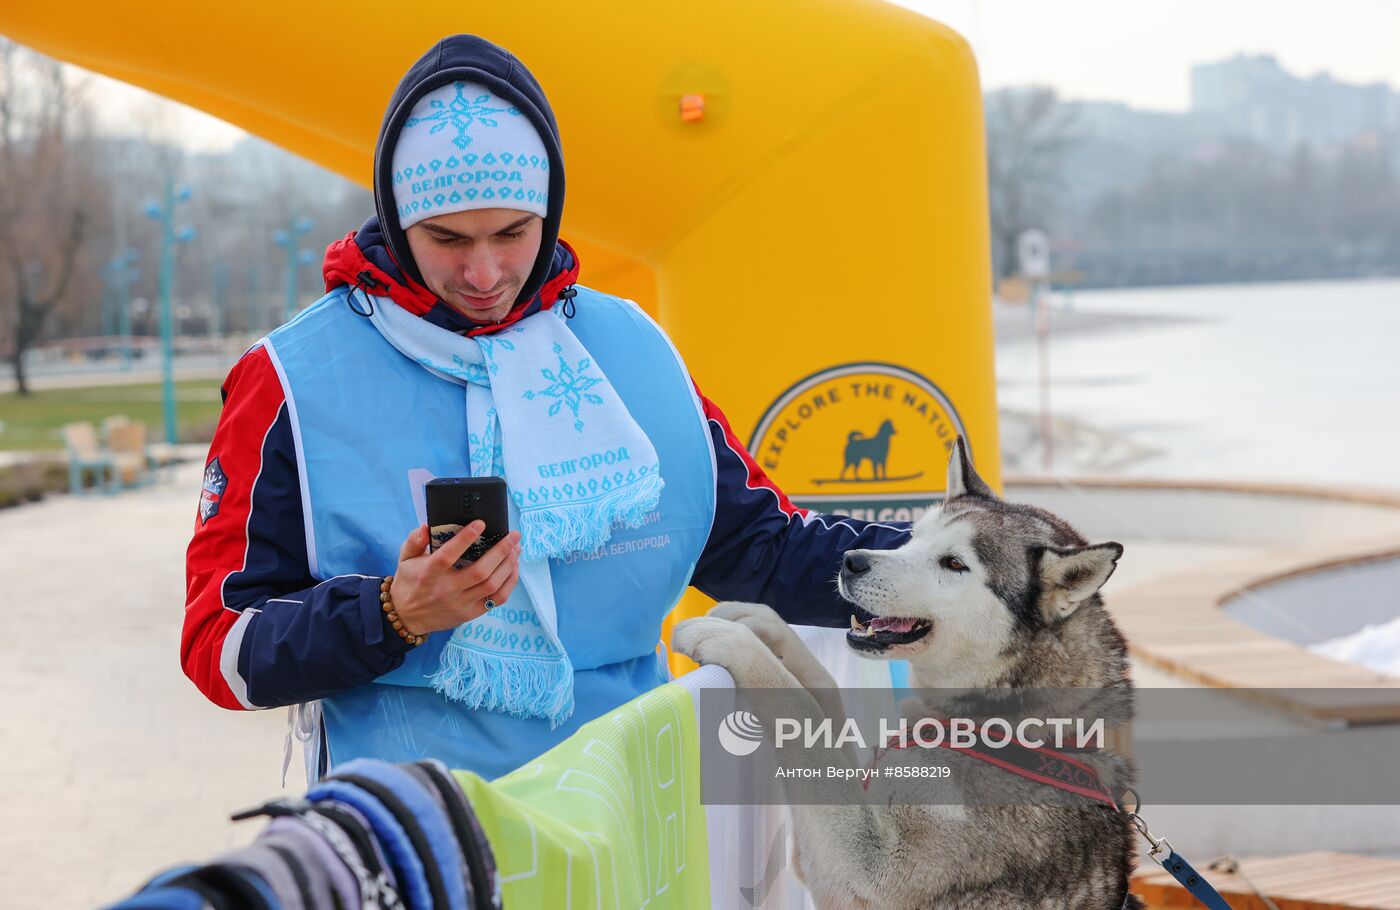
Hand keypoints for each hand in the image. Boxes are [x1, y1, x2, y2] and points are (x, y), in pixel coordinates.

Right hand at [389, 521, 521, 636]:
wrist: (406, 617)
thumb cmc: (409, 582)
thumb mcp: (405, 559)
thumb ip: (414, 540)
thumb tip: (426, 526)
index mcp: (429, 573)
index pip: (448, 555)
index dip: (465, 538)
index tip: (481, 523)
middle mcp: (446, 589)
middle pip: (480, 571)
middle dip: (501, 551)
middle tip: (513, 535)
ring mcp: (460, 603)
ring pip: (492, 585)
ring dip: (508, 565)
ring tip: (516, 549)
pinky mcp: (470, 613)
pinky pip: (497, 600)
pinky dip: (509, 583)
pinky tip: (513, 569)